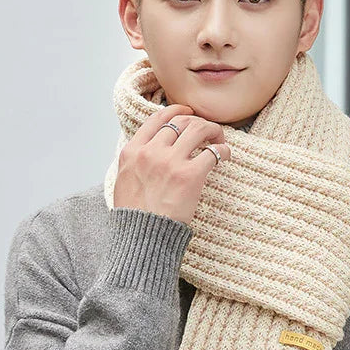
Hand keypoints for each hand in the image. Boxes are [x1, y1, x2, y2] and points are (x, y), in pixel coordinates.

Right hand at [112, 104, 231, 225]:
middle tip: (208, 131)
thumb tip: (148, 151)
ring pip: (198, 129)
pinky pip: (213, 152)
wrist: (143, 237)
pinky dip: (223, 150)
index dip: (176, 111)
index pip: (157, 118)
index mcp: (132, 151)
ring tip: (219, 139)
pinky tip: (225, 155)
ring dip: (213, 130)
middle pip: (180, 121)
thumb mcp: (124, 181)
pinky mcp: (190, 176)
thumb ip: (135, 162)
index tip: (188, 113)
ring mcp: (170, 162)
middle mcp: (150, 152)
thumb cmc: (136, 216)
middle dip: (198, 121)